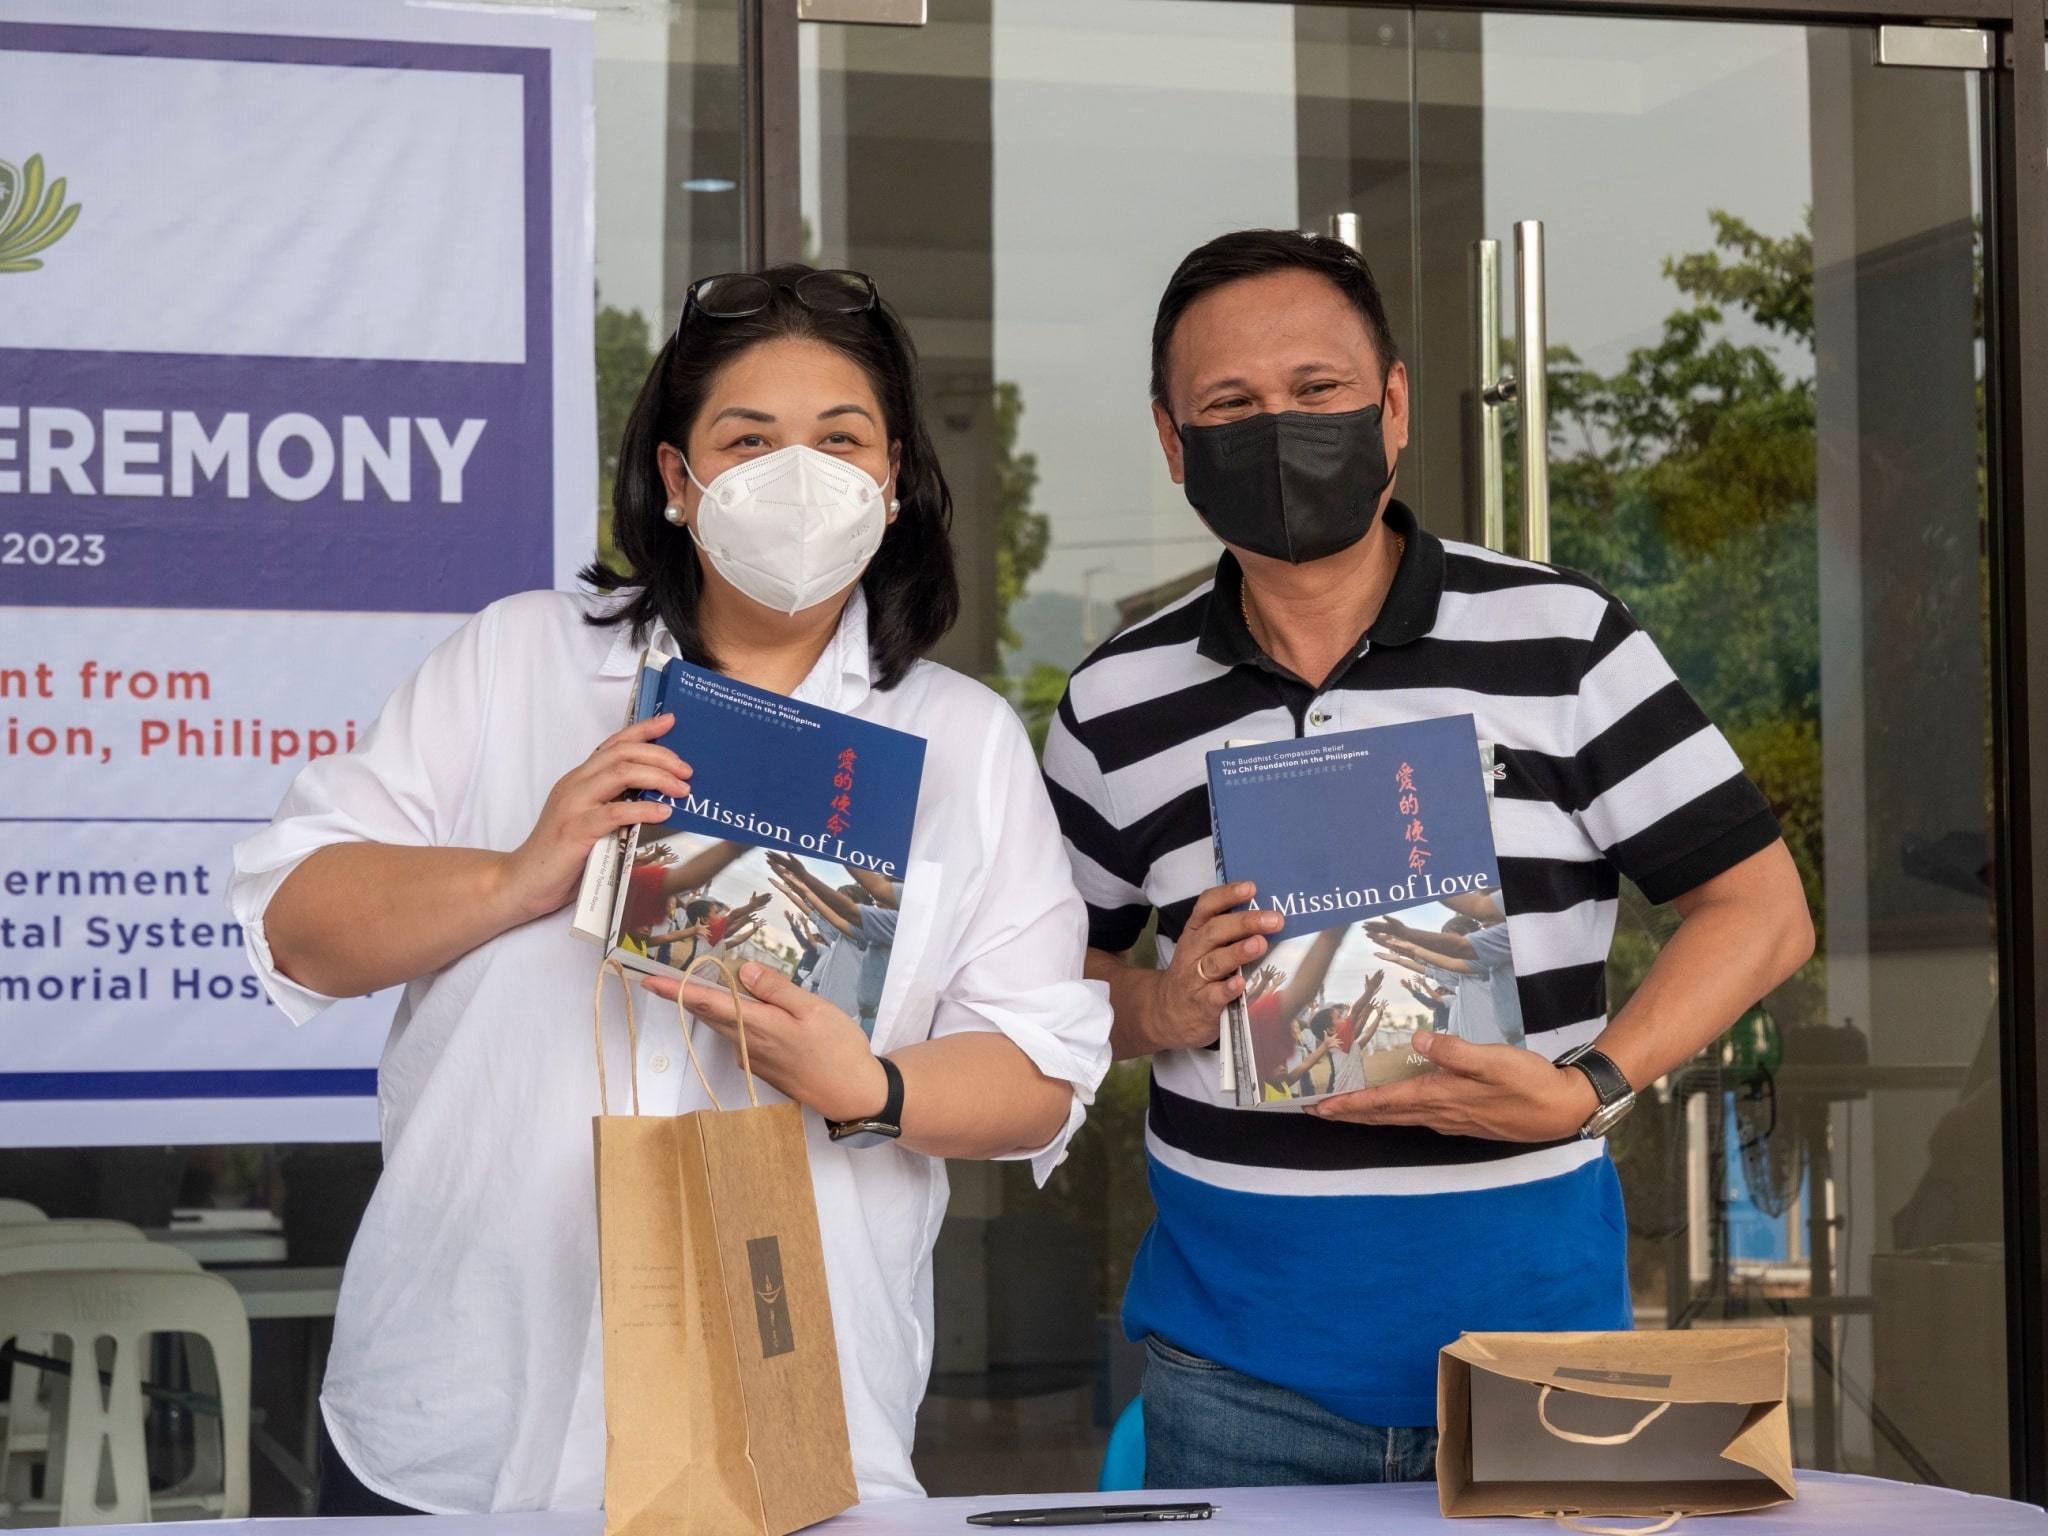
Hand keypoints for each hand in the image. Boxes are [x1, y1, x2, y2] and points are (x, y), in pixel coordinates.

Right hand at [493, 714, 690, 924]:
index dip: (642, 730)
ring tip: (682, 789)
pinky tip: (663, 812)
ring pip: (620, 773)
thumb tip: (660, 801)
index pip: (613, 744)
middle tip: (687, 770)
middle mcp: (575, 785)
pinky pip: (614, 812)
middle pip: (622, 753)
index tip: (670, 721)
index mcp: (579, 780)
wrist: (524, 883)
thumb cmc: (562, 857)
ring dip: (657, 777)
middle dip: (660, 756)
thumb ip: (615, 807)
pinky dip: (643, 809)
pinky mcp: (575, 831)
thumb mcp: (591, 822)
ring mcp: (573, 806)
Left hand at [641, 962, 887, 1123]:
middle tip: (666, 977)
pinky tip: (745, 1009)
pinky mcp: (762, 1067)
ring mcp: (753, 1058)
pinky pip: (737, 1038)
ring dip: (709, 1007)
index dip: (676, 991)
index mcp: (759, 1025)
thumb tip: (744, 970)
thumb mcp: (813, 1009)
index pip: (707, 1003)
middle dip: (685, 996)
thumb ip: (777, 989)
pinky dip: (732, 1020)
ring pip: (722, 1026)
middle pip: (709, 1014)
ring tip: (702, 985)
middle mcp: (748, 1044)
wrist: (854, 1094)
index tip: (648, 981)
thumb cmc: (839, 1049)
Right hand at [1149, 882, 1284, 1050]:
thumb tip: (1267, 912)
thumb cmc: (1196, 972)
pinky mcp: (1201, 1004)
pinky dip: (1227, 989)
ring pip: (1215, 961)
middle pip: (1215, 931)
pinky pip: (1213, 995)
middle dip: (1244, 922)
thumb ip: (1227, 930)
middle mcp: (1193, 951)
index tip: (1250, 887)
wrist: (1168, 1012)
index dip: (1227, 895)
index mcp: (1195, 931)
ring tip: (1260, 944)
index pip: (1207, 906)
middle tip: (1274, 919)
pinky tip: (1241, 984)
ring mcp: (1195, 978)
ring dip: (1238, 952)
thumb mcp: (1203, 946)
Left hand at [1308, 1031, 1598, 1140]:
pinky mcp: (1465, 1119)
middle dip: (1349, 1113)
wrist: (1564, 1109)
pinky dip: (1395, 1113)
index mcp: (1441, 1097)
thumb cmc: (1530, 1083)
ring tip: (1345, 1109)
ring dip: (1369, 1114)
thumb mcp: (1494, 1060)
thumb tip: (1417, 1044)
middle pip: (1384, 1115)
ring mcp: (1452, 1120)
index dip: (1350, 1103)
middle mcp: (1440, 1114)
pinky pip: (1417, 1118)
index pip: (1384, 1102)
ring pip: (1399, 1118)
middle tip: (1317, 1112)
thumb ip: (1455, 1052)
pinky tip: (1394, 1109)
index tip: (1319, 1107)